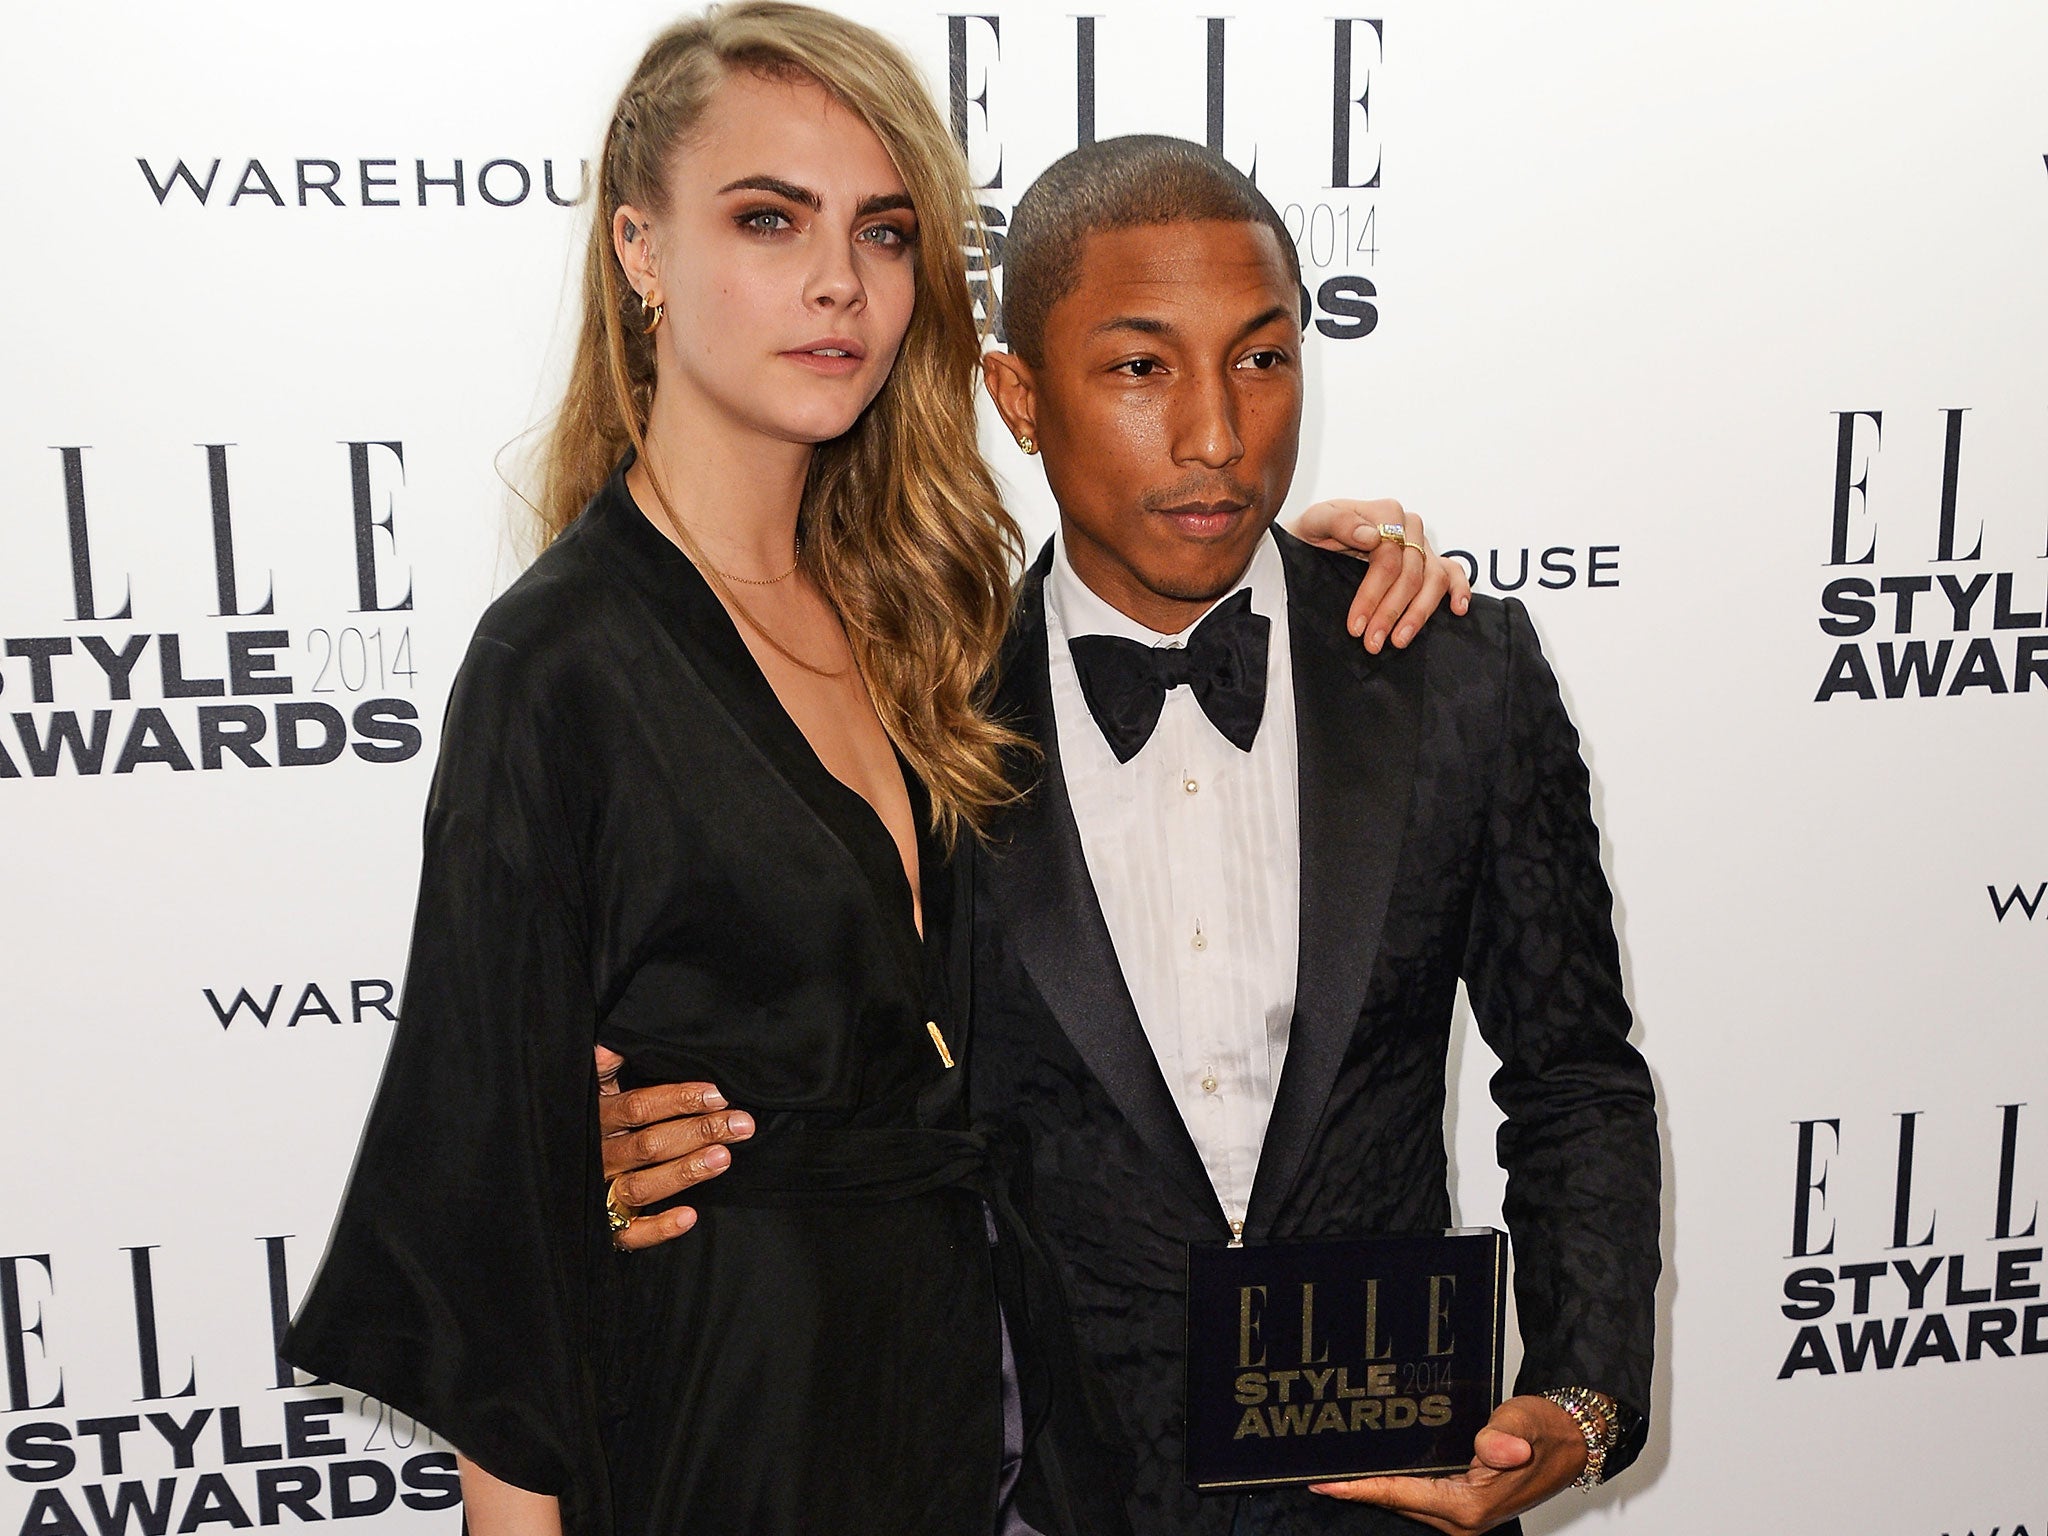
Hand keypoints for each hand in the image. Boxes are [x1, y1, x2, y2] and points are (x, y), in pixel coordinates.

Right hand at [596, 1045, 753, 1251]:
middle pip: (649, 1145)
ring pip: (642, 1186)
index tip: (718, 1094)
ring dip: (684, 1172)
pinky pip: (629, 1234)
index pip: (638, 1107)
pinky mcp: (605, 1231)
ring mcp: (600, 1194)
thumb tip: (614, 1043)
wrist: (549, 1179)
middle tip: (741, 1124)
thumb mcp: (590, 1090)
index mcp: (597, 1119)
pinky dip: (657, 1228)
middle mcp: (599, 1157)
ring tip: (723, 1157)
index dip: (678, 1100)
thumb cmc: (587, 1123)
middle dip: (698, 1132)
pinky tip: (689, 1216)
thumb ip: (603, 1068)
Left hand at [1285, 498, 1472, 651]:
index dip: (1372, 594)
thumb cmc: (1316, 531)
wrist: (1314, 538)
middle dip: (1391, 612)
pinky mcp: (1429, 561)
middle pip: (1410, 573)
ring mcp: (1421, 545)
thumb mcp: (1316, 521)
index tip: (1356, 625)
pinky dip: (1460, 589)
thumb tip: (1371, 536)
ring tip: (1400, 640)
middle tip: (1373, 642)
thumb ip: (1340, 522)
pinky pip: (1453, 573)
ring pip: (1433, 580)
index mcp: (1385, 514)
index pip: (1388, 558)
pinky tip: (1457, 609)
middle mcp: (1408, 527)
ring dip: (1418, 613)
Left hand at [1308, 1394, 1588, 1535]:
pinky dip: (1396, 1485)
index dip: (1360, 1488)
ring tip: (1335, 1470)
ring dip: (1375, 1488)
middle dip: (1358, 1489)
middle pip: (1397, 1502)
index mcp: (1470, 1505)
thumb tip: (1493, 1449)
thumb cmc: (1546, 1431)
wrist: (1573, 1440)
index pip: (1401, 1495)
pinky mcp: (1465, 1504)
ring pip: (1406, 1501)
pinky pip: (1420, 1496)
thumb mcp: (1522, 1422)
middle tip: (1317, 1470)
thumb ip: (1503, 1437)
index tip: (1324, 1484)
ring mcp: (1463, 1515)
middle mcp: (1463, 1518)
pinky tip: (1375, 1468)